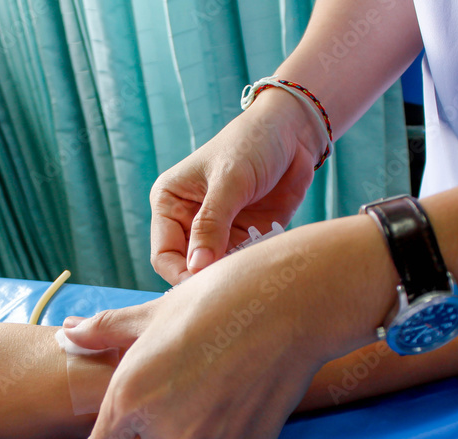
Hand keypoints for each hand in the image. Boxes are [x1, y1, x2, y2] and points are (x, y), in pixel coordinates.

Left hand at [65, 216, 390, 438]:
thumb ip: (103, 333)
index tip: (122, 425)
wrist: (290, 304)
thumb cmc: (216, 299)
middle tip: (156, 419)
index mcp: (131, 399)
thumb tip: (67, 333)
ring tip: (190, 415)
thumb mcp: (152, 313)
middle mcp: (165, 433)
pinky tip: (220, 417)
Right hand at [150, 90, 323, 284]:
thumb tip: (195, 268)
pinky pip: (241, 263)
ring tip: (251, 269)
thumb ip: (211, 225)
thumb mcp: (230, 181)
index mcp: (170, 203)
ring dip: (232, 274)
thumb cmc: (252, 144)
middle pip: (188, 268)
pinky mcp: (244, 236)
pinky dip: (250, 267)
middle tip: (232, 282)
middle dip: (207, 278)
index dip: (181, 274)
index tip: (206, 286)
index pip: (164, 254)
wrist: (293, 133)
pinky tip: (264, 260)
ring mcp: (217, 231)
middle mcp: (188, 221)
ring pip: (215, 270)